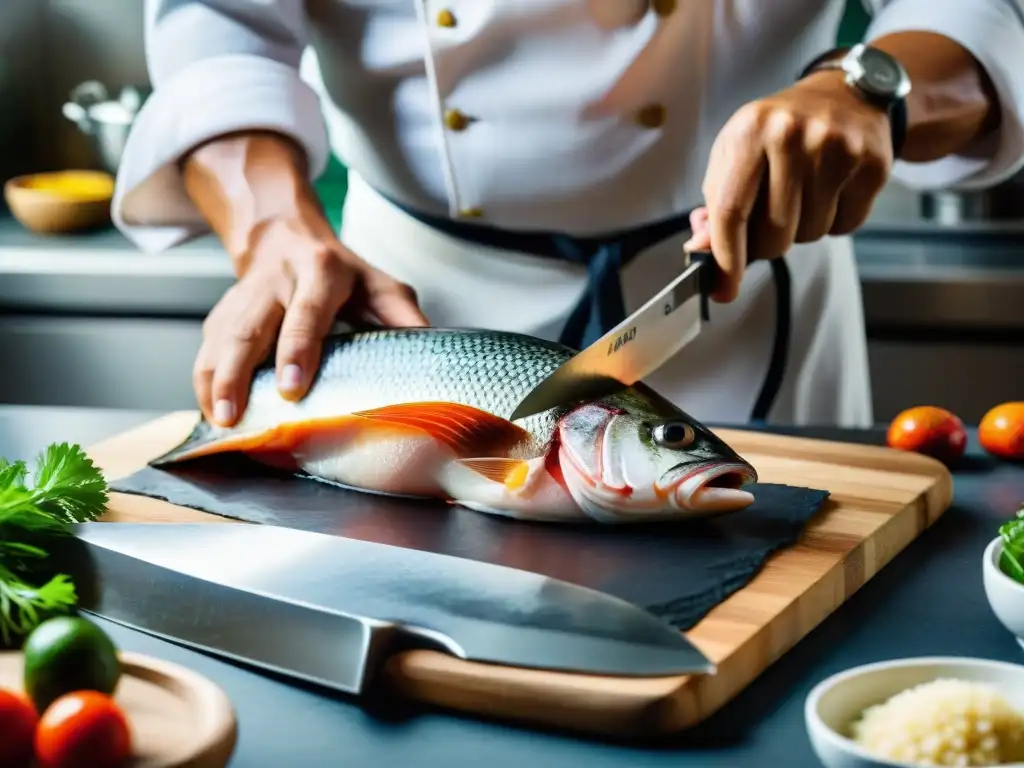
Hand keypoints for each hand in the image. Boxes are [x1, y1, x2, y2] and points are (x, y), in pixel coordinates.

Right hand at [194, 218, 427, 425]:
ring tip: (216, 420)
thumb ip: (402, 315)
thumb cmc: (341, 273)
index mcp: (320, 273)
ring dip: (214, 381)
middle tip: (232, 415)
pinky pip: (206, 346)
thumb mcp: (380, 284)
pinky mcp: (221, 312)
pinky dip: (204, 379)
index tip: (291, 388)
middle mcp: (276, 282)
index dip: (296, 350)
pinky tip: (207, 408)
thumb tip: (428, 349)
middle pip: (249, 329)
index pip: (306, 314)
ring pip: (220, 339)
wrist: (285, 237)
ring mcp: (243, 297)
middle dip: (238, 374)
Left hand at [684, 71, 893, 301]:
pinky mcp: (873, 164)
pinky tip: (831, 191)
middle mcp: (793, 135)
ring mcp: (837, 148)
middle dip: (767, 243)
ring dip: (802, 230)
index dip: (725, 258)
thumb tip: (701, 252)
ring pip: (809, 235)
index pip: (731, 211)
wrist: (847, 94)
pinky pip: (845, 227)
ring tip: (804, 194)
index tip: (723, 289)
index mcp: (750, 132)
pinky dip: (834, 221)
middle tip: (770, 220)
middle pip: (773, 234)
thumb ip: (716, 207)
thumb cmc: (779, 133)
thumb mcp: (736, 156)